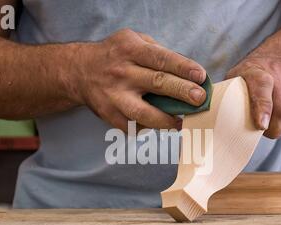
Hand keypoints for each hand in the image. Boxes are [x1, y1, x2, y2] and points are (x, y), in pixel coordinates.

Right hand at [70, 28, 206, 131]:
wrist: (79, 71)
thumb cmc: (115, 55)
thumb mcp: (133, 40)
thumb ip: (158, 52)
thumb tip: (188, 73)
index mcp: (130, 50)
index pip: (161, 59)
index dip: (183, 68)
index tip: (201, 77)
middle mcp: (122, 73)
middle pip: (157, 83)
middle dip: (182, 92)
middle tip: (199, 99)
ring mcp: (114, 96)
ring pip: (144, 113)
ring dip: (166, 120)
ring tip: (182, 122)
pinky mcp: (110, 115)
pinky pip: (134, 126)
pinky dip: (150, 127)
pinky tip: (161, 125)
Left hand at [226, 54, 280, 138]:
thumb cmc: (251, 76)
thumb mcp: (236, 79)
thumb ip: (229, 98)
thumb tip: (220, 123)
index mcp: (254, 71)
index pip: (262, 88)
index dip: (263, 108)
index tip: (262, 125)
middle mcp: (277, 71)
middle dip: (276, 129)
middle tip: (267, 133)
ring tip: (275, 124)